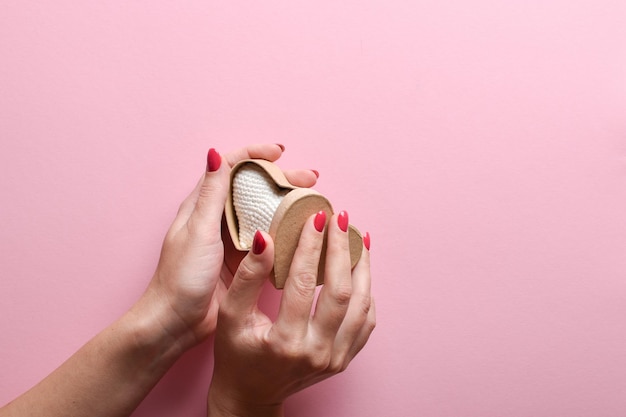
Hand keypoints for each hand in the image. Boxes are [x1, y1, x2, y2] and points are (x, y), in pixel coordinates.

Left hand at [133, 144, 317, 350]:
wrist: (176, 322)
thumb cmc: (181, 277)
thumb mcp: (199, 231)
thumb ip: (211, 194)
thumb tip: (215, 153)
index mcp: (202, 205)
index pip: (230, 167)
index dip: (255, 155)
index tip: (280, 153)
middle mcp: (217, 218)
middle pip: (253, 188)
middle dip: (282, 179)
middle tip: (310, 180)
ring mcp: (231, 240)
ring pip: (264, 213)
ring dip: (287, 204)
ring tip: (313, 201)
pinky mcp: (242, 261)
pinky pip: (268, 239)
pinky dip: (285, 231)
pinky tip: (303, 232)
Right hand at [207, 211, 375, 416]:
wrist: (251, 393)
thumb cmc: (236, 353)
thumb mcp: (231, 315)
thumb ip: (248, 277)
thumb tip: (267, 238)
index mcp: (285, 342)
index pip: (304, 284)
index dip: (311, 247)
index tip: (315, 217)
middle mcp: (316, 352)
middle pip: (341, 291)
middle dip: (342, 249)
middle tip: (340, 219)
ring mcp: (335, 358)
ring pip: (361, 305)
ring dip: (362, 267)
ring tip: (358, 238)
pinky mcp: (344, 359)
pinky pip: (366, 321)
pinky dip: (366, 293)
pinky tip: (360, 270)